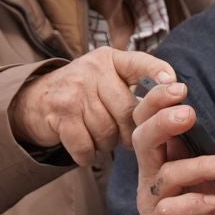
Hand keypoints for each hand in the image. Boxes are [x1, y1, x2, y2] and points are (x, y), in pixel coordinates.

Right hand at [8, 48, 164, 166]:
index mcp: (111, 59)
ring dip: (106, 144)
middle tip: (124, 137)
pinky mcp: (59, 112)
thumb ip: (134, 87)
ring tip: (101, 138)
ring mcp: (74, 90)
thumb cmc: (85, 93)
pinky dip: (87, 155)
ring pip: (107, 130)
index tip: (178, 88)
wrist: (36, 100)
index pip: (140, 63)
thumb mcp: (107, 78)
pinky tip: (86, 152)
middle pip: (127, 110)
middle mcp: (93, 69)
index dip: (159, 74)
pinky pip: (85, 144)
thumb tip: (172, 106)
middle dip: (129, 131)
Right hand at [133, 80, 214, 214]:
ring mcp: (154, 201)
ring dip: (197, 166)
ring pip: (163, 175)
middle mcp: (154, 174)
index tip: (179, 85)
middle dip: (162, 120)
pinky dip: (194, 203)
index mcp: (166, 156)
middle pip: (143, 138)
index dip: (157, 101)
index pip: (150, 120)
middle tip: (189, 110)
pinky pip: (169, 210)